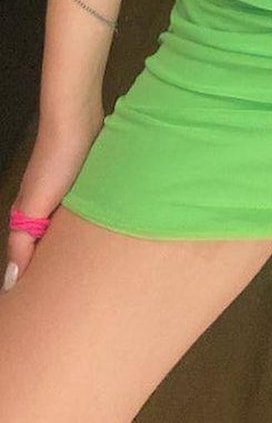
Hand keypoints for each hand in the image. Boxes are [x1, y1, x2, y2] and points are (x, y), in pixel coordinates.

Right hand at [4, 110, 104, 292]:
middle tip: (73, 299)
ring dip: (74, 251)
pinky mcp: (85, 187)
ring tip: (90, 276)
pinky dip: (87, 230)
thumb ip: (24, 241)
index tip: (42, 309)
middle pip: (48, 249)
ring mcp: (65, 198)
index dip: (33, 282)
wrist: (77, 119)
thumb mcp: (35, 205)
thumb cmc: (56, 161)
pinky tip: (101, 239)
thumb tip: (12, 280)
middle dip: (57, 271)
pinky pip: (84, 216)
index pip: (27, 261)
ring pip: (68, 234)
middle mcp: (44, 211)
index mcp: (28, 219)